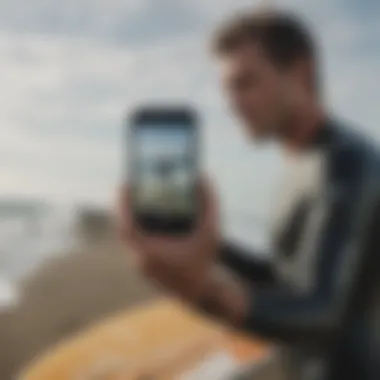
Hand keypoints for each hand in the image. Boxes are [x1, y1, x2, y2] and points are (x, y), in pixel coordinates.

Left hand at [118, 179, 219, 302]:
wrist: (202, 291)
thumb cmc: (205, 261)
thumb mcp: (212, 231)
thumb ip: (210, 204)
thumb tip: (205, 177)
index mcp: (151, 254)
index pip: (127, 228)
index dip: (122, 205)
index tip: (124, 184)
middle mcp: (142, 260)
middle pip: (125, 229)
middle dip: (125, 206)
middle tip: (130, 185)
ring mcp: (141, 265)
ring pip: (129, 236)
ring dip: (131, 216)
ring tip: (137, 195)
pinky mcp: (145, 266)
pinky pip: (136, 242)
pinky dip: (138, 227)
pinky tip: (147, 213)